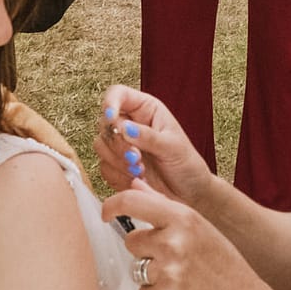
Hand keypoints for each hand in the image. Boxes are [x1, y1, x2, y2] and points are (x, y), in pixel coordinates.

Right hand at [95, 84, 215, 208]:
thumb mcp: (173, 147)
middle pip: (105, 122)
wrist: (189, 195)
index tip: (111, 117)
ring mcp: (121, 145)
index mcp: (146, 109)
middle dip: (118, 142)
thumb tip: (124, 128)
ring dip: (117, 160)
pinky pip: (104, 167)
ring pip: (101, 145)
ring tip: (140, 170)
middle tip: (136, 157)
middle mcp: (130, 124)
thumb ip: (148, 136)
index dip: (110, 102)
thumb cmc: (187, 165)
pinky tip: (137, 179)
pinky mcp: (116, 166)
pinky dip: (118, 175)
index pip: (119, 94)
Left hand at [103, 180, 266, 289]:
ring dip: (151, 274)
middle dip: (146, 249)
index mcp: (183, 218)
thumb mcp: (198, 224)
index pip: (132, 202)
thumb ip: (164, 204)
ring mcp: (168, 273)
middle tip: (174, 258)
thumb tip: (135, 185)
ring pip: (136, 268)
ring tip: (179, 276)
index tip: (106, 213)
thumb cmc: (221, 261)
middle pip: (131, 240)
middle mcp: (173, 243)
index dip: (112, 205)